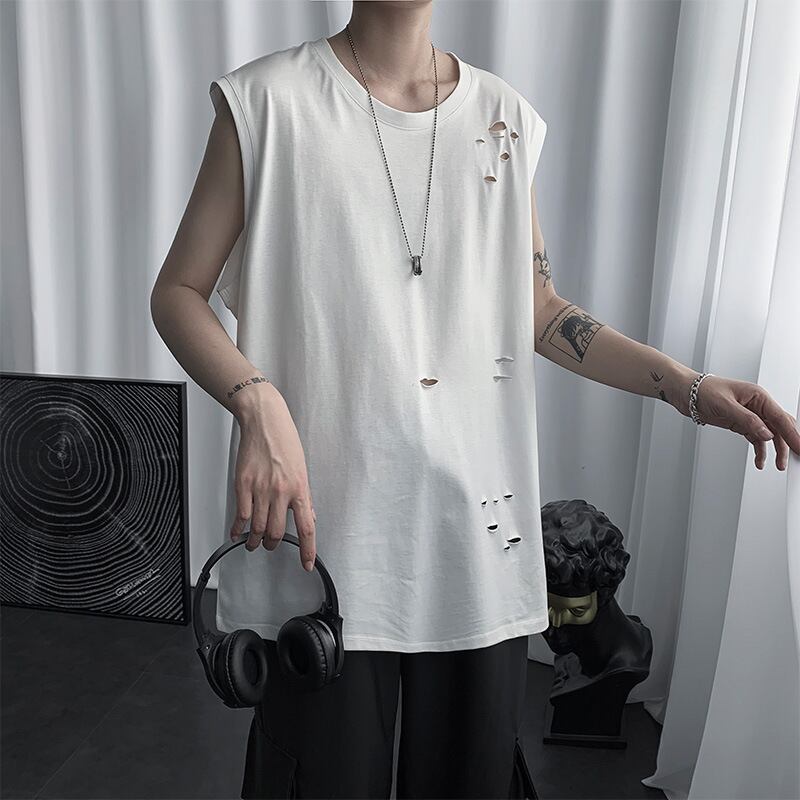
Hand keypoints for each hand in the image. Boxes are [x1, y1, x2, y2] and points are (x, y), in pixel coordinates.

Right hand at [230, 383, 316, 570]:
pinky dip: (238, 529)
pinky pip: (241, 515)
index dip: (308, 550)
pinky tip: (238, 533)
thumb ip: (304, 496)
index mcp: (300, 488)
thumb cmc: (284, 441)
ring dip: (255, 540)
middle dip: (273, 544)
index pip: (307, 527)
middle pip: (277, 532)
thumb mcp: (302, 469)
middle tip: (270, 545)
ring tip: (254, 543)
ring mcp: (261, 489)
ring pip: (258, 528)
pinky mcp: (243, 485)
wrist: (264, 420)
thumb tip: (309, 516)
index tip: (307, 563)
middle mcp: (281, 491)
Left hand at [694, 375, 799, 469]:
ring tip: (778, 464)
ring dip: (775, 450)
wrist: (686, 392)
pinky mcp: (741, 423)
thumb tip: (766, 433)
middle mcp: (757, 405)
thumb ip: (746, 420)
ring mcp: (750, 415)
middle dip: (788, 444)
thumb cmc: (704, 390)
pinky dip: (760, 450)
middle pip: (780, 427)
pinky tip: (760, 460)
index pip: (781, 418)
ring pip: (770, 435)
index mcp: (759, 396)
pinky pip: (756, 438)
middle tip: (793, 460)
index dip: (793, 434)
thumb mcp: (725, 405)